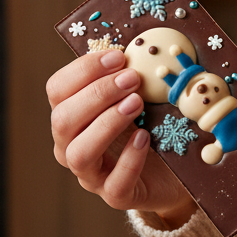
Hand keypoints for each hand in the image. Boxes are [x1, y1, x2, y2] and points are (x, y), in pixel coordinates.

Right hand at [47, 49, 195, 226]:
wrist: (178, 168)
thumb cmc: (155, 122)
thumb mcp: (144, 93)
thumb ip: (135, 71)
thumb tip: (143, 41)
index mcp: (74, 113)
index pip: (58, 88)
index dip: (83, 69)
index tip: (118, 56)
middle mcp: (72, 144)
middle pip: (62, 119)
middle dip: (96, 94)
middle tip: (131, 79)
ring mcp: (92, 173)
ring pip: (78, 153)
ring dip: (106, 123)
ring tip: (136, 104)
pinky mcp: (116, 194)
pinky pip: (113, 184)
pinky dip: (128, 159)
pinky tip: (145, 138)